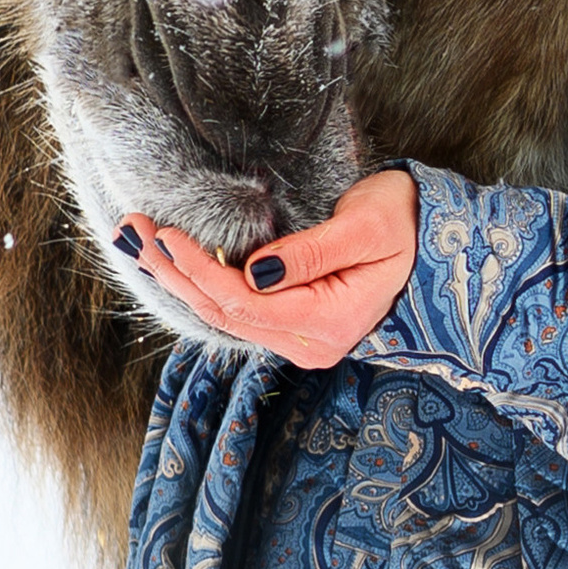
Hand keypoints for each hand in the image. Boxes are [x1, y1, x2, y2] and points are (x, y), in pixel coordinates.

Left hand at [116, 168, 420, 363]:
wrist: (434, 243)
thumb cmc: (405, 224)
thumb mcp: (365, 228)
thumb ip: (310, 253)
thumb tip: (253, 270)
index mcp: (328, 324)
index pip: (244, 303)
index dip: (200, 270)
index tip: (167, 234)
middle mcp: (308, 344)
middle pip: (225, 313)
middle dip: (175, 273)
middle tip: (133, 232)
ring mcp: (299, 340)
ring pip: (225, 315)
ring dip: (180, 280)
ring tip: (139, 243)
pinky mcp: (292, 325)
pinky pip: (237, 311)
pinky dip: (202, 285)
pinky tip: (174, 264)